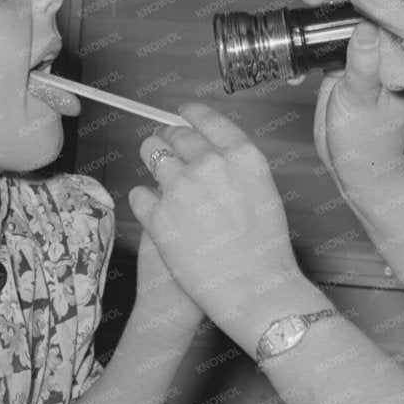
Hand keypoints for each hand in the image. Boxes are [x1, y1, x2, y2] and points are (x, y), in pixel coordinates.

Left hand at [127, 104, 311, 336]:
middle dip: (167, 140)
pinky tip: (158, 214)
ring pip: (150, 155)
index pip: (205, 118)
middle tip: (167, 151)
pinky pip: (139, 193)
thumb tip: (209, 152)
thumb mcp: (263, 192)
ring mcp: (181, 188)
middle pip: (173, 134)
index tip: (181, 114)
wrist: (254, 289)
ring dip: (152, 163)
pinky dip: (145, 201)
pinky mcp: (158, 216)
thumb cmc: (264, 248)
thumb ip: (235, 166)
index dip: (189, 114)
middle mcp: (210, 165)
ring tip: (160, 180)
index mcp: (241, 156)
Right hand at [294, 0, 403, 193]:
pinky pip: (330, 47)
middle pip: (364, 11)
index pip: (384, 12)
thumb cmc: (366, 142)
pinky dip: (311, 49)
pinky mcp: (347, 69)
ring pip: (344, 26)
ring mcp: (367, 60)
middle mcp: (388, 55)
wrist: (355, 170)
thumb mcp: (360, 101)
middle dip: (335, 1)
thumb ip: (362, 65)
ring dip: (319, 25)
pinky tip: (298, 70)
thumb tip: (365, 26)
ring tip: (299, 32)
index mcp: (402, 59)